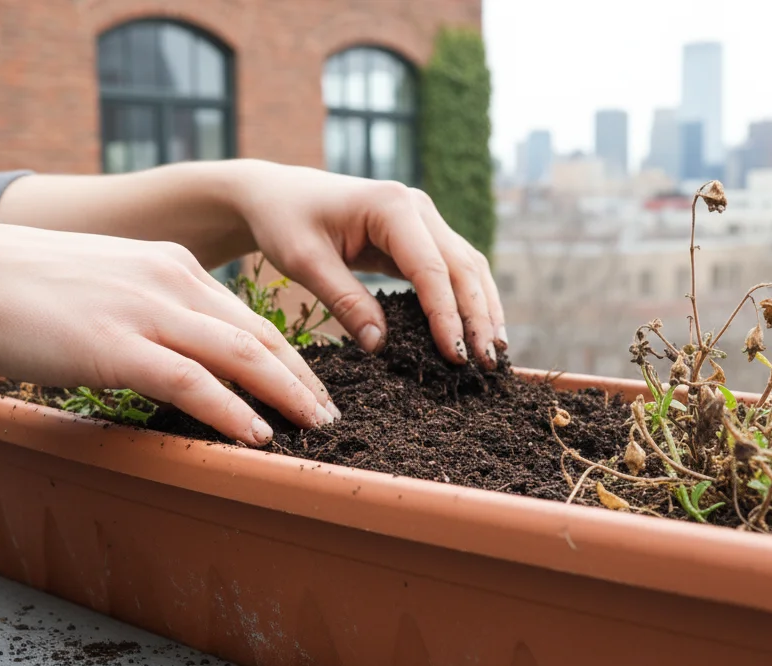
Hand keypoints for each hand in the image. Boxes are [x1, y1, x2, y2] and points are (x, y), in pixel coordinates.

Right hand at [0, 219, 336, 445]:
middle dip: (302, 378)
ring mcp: (145, 311)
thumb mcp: (100, 282)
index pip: (246, 314)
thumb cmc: (17, 283)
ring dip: (286, 396)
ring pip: (240, 355)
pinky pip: (192, 381)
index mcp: (168, 264)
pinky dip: (232, 410)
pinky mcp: (117, 345)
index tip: (311, 384)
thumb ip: (140, 306)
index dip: (286, 354)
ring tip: (316, 429)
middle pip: (259, 334)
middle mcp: (169, 280)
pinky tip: (257, 434)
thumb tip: (161, 347)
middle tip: (333, 415)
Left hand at [229, 162, 506, 366]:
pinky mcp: (419, 235)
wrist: (276, 194)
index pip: (432, 269)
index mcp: (391, 207)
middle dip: (478, 317)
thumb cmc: (285, 222)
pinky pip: (453, 269)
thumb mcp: (305, 263)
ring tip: (495, 353)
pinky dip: (468, 299)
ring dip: (483, 309)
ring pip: (468, 267)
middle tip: (488, 364)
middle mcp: (417, 207)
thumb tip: (381, 346)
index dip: (447, 316)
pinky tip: (476, 331)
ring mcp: (423, 219)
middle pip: (462, 267)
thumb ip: (345, 302)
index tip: (455, 356)